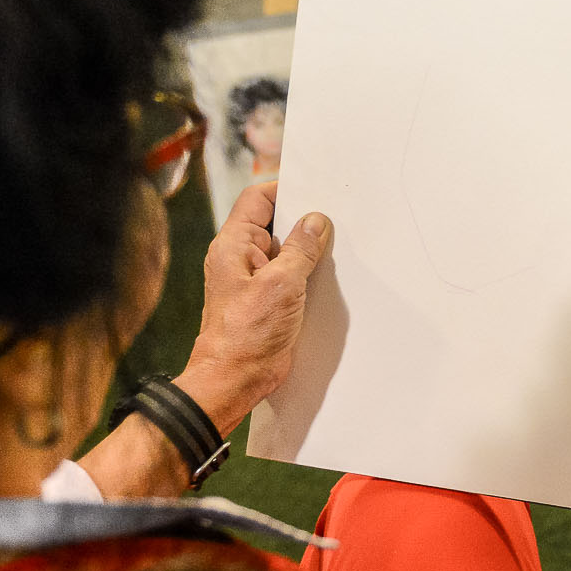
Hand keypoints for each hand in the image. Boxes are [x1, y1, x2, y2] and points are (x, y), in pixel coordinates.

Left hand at [180, 179, 333, 432]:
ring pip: (285, 252)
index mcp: (233, 246)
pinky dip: (308, 274)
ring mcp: (254, 281)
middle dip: (303, 221)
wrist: (234, 380)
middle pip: (273, 224)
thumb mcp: (281, 284)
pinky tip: (329, 276)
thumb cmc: (246, 335)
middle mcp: (241, 259)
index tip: (315, 189)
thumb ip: (300, 249)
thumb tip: (315, 221)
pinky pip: (290, 277)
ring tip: (336, 247)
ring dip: (308, 251)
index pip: (257, 199)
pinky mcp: (267, 301)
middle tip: (335, 218)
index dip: (284, 190)